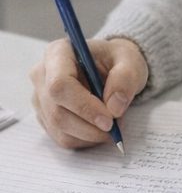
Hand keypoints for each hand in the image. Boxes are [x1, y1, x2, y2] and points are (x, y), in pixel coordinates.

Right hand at [30, 37, 148, 148]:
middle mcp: (43, 75)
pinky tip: (100, 126)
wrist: (112, 68)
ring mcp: (41, 99)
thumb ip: (125, 78)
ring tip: (114, 122)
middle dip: (90, 125)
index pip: (59, 85)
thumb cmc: (117, 60)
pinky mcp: (46, 118)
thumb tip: (114, 107)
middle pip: (58, 111)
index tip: (109, 119)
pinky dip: (86, 139)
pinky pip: (63, 138)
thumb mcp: (130, 60)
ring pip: (60, 129)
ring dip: (90, 134)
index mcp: (58, 53)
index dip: (83, 106)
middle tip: (116, 127)